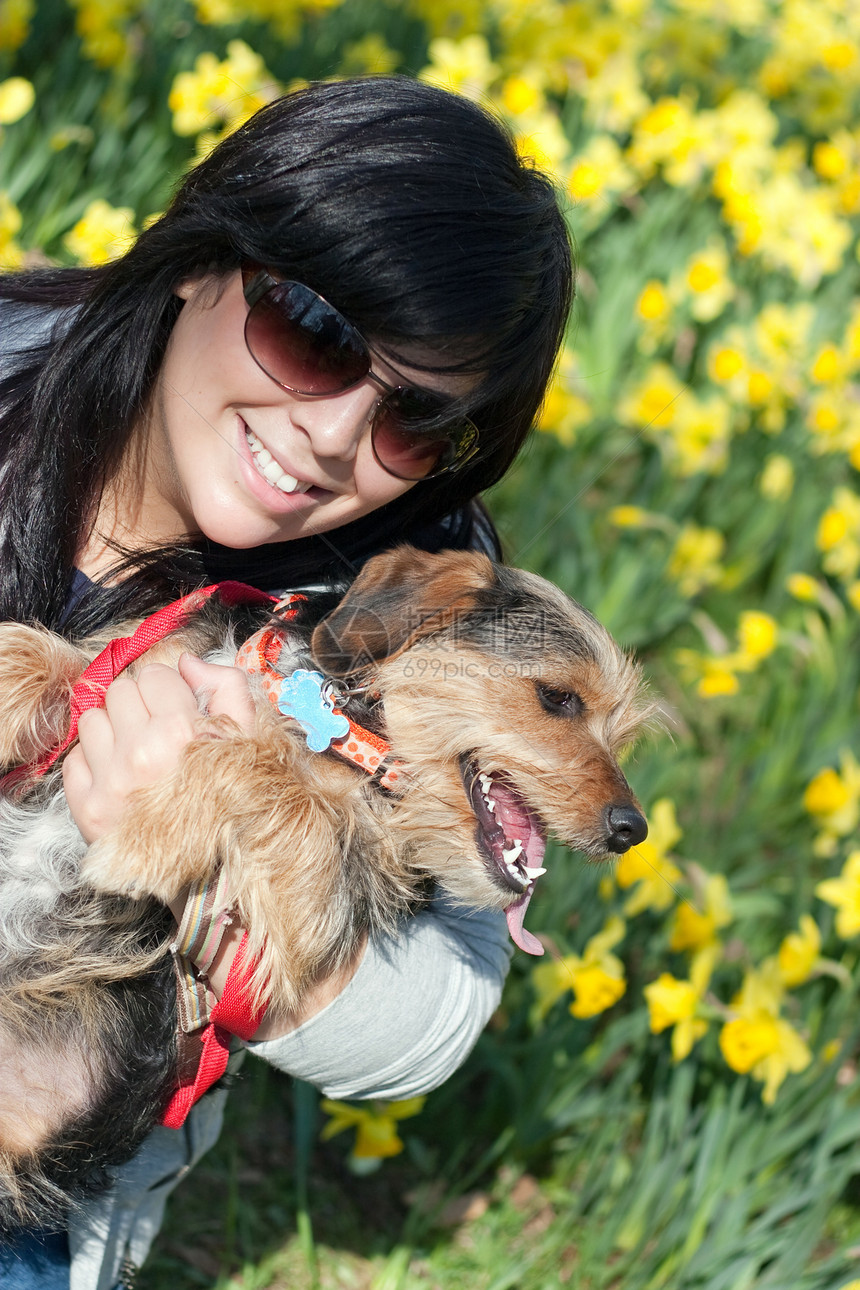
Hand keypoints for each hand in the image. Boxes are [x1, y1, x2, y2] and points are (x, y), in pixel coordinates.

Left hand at [62, 654, 255, 843]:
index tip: (178, 709)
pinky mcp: (88, 809)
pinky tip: (120, 776)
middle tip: (156, 729)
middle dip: (140, 704)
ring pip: (92, 719)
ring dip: (114, 729)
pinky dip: (94, 763)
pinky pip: (74, 759)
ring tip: (137, 753)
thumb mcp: (248, 738)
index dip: (169, 689)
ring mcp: (110, 783)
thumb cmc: (235, 801)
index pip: (154, 675)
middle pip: (119, 690)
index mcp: (182, 732)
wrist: (215, 872)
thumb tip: (186, 662)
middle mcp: (141, 754)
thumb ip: (225, 686)